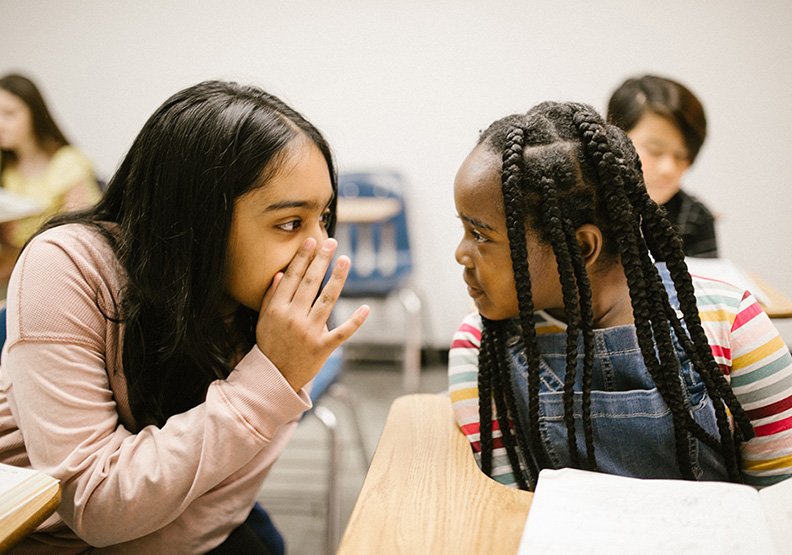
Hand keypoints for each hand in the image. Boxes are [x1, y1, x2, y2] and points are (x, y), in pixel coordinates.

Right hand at [255, 237, 368, 390]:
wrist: (275, 378)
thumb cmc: (270, 345)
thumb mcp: (263, 320)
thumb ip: (271, 297)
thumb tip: (281, 273)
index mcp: (277, 309)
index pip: (292, 278)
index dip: (302, 258)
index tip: (311, 241)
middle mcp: (293, 318)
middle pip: (310, 283)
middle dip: (321, 260)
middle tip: (332, 242)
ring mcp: (309, 333)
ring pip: (327, 300)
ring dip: (337, 278)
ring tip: (345, 260)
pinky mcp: (322, 348)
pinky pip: (342, 332)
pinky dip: (355, 321)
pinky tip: (365, 308)